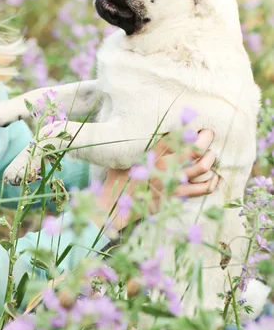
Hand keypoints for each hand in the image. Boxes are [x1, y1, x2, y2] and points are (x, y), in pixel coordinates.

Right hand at [96, 129, 218, 230]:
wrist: (115, 204)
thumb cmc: (119, 178)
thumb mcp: (124, 157)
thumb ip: (138, 146)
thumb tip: (147, 132)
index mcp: (152, 153)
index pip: (176, 136)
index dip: (189, 129)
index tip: (195, 125)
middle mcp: (165, 166)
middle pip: (195, 149)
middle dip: (205, 139)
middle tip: (208, 134)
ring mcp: (173, 182)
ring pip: (202, 167)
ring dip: (210, 158)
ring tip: (211, 154)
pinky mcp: (177, 196)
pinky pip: (203, 188)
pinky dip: (212, 181)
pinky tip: (214, 176)